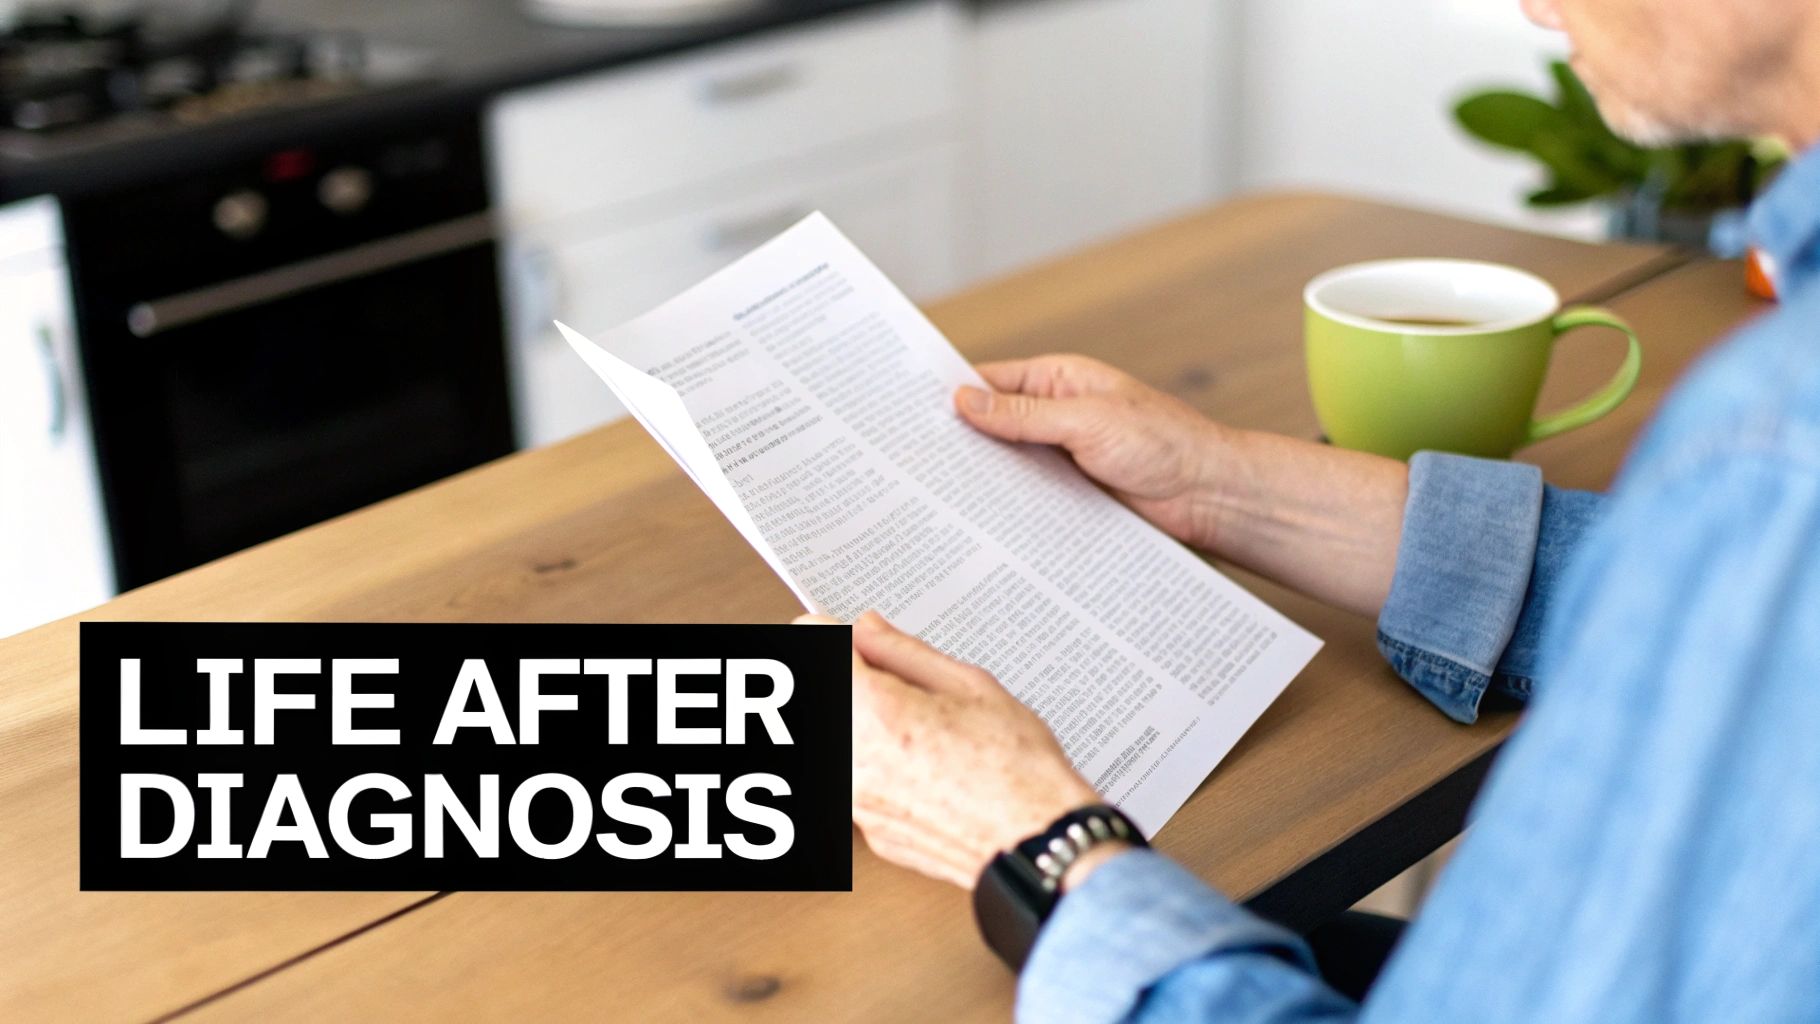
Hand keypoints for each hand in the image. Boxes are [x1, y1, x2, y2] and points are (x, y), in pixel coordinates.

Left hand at [798, 610, 1100, 887]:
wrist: (1035, 842)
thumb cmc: (1016, 769)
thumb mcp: (968, 685)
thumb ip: (902, 652)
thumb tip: (866, 629)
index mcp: (871, 711)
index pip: (811, 645)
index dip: (839, 636)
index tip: (856, 641)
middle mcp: (848, 761)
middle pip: (818, 694)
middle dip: (850, 681)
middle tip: (892, 681)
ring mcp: (852, 802)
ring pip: (836, 741)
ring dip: (861, 725)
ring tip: (914, 728)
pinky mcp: (865, 830)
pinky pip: (854, 780)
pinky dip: (875, 766)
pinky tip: (920, 767)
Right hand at [956, 353, 1410, 617]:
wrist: (1212, 497)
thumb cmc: (1167, 444)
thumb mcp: (1087, 420)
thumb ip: (1024, 413)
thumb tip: (965, 400)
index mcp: (1060, 379)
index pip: (991, 379)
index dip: (951, 392)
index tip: (910, 409)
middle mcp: (1058, 414)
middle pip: (992, 424)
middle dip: (958, 438)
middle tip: (912, 457)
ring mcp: (1063, 456)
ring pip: (1006, 464)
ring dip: (982, 477)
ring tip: (935, 491)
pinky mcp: (1071, 494)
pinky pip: (1028, 496)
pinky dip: (1006, 505)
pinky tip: (980, 518)